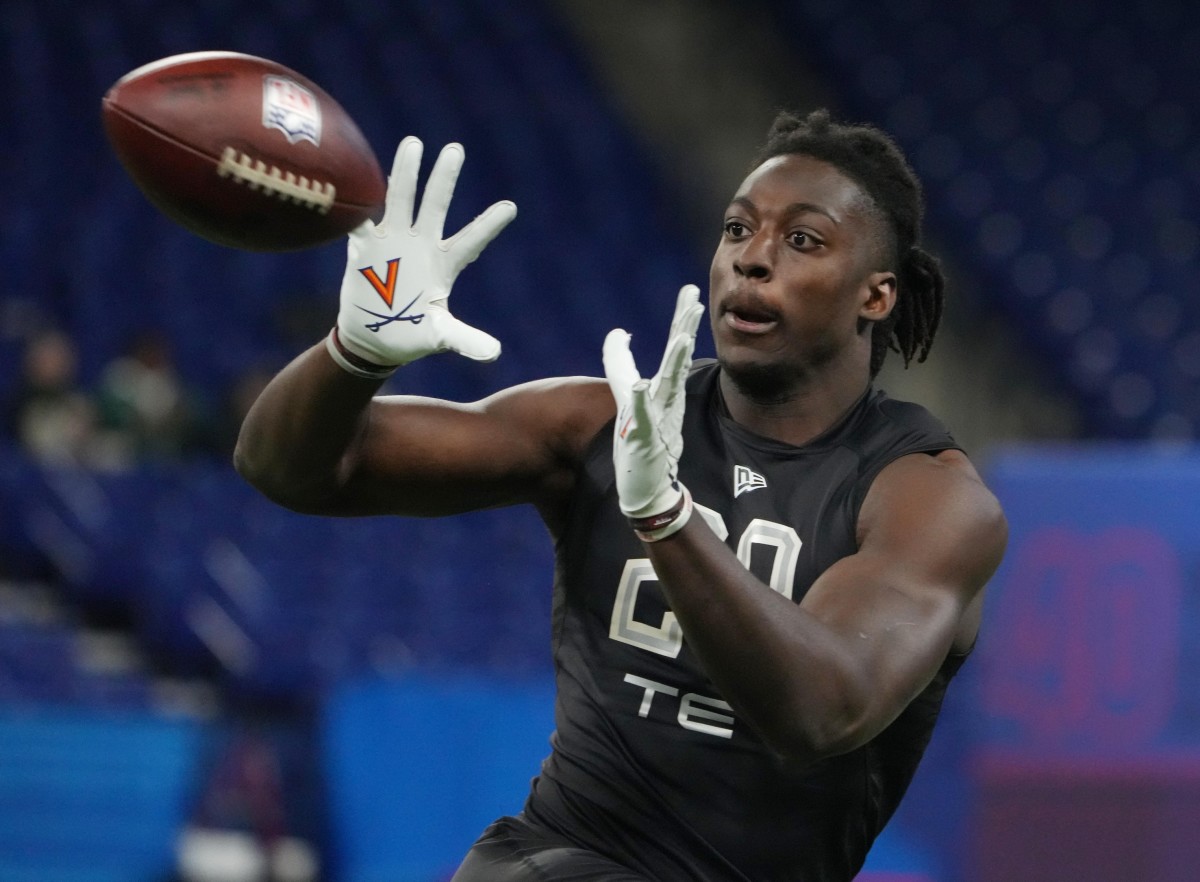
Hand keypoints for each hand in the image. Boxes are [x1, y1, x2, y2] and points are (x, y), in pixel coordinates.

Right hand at [333, 137, 516, 368]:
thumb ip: (464, 340)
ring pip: (400, 200)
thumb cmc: (410, 335)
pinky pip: (360, 220)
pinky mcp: (364, 249)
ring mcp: (392, 243)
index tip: (511, 207)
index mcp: (443, 265)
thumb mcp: (438, 336)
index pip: (471, 241)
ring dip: (405, 174)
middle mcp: (421, 246)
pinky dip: (358, 203)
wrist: (372, 339)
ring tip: (414, 143)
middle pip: (436, 206)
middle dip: (444, 179)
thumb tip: (494, 354)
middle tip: (456, 149)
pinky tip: (358, 177)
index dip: (488, 225)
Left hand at [602, 285, 704, 525]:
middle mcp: (665, 399)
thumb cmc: (642, 440)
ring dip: (674, 362)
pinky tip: (642, 386)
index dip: (682, 320)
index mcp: (664, 388)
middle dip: (685, 329)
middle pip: (677, 358)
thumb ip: (621, 363)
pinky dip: (643, 402)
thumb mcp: (628, 395)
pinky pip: (644, 418)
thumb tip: (617, 332)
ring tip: (681, 338)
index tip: (691, 291)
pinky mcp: (644, 439)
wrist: (650, 486)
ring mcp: (658, 418)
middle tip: (694, 301)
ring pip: (668, 385)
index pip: (675, 348)